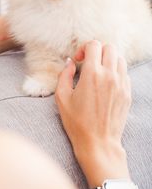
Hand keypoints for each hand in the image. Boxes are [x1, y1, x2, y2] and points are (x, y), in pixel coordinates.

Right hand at [55, 41, 131, 187]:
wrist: (98, 143)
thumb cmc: (77, 122)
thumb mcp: (62, 97)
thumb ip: (64, 75)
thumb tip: (70, 62)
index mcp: (92, 74)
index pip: (94, 45)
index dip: (84, 48)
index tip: (79, 60)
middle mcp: (110, 76)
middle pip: (109, 47)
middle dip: (97, 51)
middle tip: (88, 63)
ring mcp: (121, 84)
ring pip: (120, 58)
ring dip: (108, 59)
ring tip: (98, 71)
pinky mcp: (127, 93)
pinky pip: (125, 73)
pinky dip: (116, 71)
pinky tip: (106, 82)